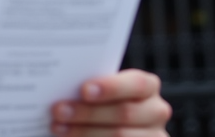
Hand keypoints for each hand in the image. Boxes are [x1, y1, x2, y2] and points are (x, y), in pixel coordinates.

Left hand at [49, 69, 170, 135]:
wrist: (114, 126)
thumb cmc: (104, 102)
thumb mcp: (104, 92)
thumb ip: (93, 87)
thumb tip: (62, 84)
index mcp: (148, 87)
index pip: (136, 84)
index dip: (111, 87)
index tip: (84, 90)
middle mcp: (156, 111)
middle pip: (124, 113)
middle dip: (88, 113)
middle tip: (58, 110)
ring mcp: (155, 135)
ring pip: (119, 135)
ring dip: (85, 132)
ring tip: (58, 127)